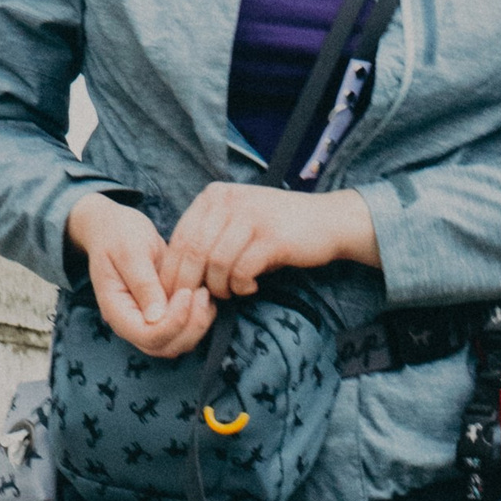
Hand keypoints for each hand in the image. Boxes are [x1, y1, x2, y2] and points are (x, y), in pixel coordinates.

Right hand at [64, 195, 215, 359]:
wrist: (115, 228)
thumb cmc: (119, 234)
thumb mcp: (130, 252)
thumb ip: (143, 283)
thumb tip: (156, 317)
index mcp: (117, 311)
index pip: (148, 336)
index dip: (173, 321)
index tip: (186, 292)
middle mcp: (132, 323)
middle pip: (165, 347)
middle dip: (190, 327)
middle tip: (201, 292)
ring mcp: (148, 322)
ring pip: (178, 343)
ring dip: (198, 324)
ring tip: (204, 292)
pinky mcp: (163, 315)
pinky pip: (185, 330)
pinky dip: (199, 317)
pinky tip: (204, 293)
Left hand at [163, 184, 379, 301]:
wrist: (327, 221)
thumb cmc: (276, 229)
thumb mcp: (237, 221)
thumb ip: (208, 237)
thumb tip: (175, 275)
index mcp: (214, 195)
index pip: (180, 237)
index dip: (173, 271)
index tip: (174, 296)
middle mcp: (229, 200)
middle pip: (193, 251)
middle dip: (190, 285)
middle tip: (196, 304)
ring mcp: (250, 216)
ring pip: (215, 264)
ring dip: (220, 288)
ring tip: (231, 293)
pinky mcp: (271, 236)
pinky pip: (241, 271)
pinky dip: (242, 286)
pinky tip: (252, 287)